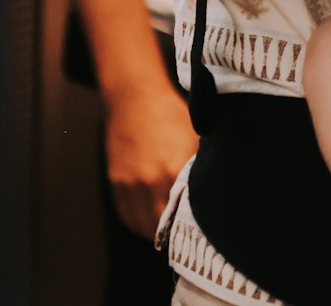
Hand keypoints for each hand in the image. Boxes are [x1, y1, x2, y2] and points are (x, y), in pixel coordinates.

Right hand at [102, 83, 198, 239]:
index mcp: (175, 169)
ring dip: (155, 233)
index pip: (185, 214)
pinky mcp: (116, 182)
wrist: (134, 96)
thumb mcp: (195, 138)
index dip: (193, 226)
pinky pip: (126, 215)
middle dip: (174, 234)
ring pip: (142, 226)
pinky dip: (138, 223)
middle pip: (163, 227)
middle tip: (186, 235)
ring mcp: (130, 183)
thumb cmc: (170, 114)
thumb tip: (214, 192)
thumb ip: (199, 168)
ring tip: (168, 231)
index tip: (201, 231)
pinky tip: (150, 221)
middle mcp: (150, 181)